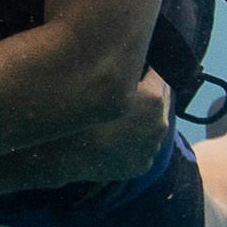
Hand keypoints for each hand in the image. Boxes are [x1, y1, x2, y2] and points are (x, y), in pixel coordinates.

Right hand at [27, 71, 173, 187]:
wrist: (67, 153)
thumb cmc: (79, 112)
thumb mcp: (103, 81)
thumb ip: (121, 71)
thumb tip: (125, 61)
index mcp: (154, 98)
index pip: (159, 74)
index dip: (143, 70)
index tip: (130, 69)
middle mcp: (160, 123)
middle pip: (160, 101)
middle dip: (147, 94)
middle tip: (126, 91)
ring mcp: (152, 146)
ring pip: (152, 126)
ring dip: (142, 120)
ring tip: (121, 117)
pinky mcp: (142, 165)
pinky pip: (143, 148)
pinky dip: (134, 143)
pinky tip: (118, 139)